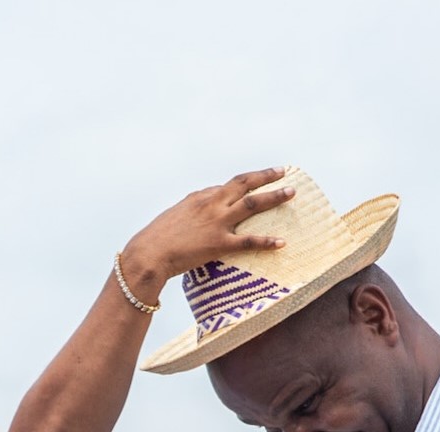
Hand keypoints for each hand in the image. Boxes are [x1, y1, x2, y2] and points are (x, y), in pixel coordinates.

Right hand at [120, 167, 294, 293]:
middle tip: (283, 171)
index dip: (244, 184)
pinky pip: (248, 241)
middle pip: (244, 184)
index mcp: (199, 197)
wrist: (148, 253)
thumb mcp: (174, 218)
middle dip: (265, 176)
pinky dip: (267, 241)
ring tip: (291, 193)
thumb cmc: (156, 239)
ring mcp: (217, 222)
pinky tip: (282, 242)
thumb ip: (191, 214)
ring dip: (274, 197)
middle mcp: (211, 204)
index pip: (226, 186)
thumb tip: (199, 218)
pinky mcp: (219, 243)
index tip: (255, 182)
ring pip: (252, 204)